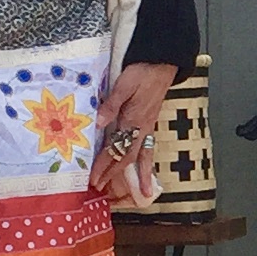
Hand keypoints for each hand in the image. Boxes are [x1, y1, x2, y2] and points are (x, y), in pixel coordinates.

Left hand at [91, 60, 176, 202]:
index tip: (94, 178)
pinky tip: (147, 168)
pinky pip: (149, 146)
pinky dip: (148, 161)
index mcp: (134, 120)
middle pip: (128, 156)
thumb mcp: (124, 84)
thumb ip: (111, 105)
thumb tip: (98, 124)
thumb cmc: (142, 71)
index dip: (105, 164)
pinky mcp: (150, 122)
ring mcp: (148, 126)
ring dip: (141, 175)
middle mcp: (142, 127)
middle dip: (114, 173)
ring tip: (144, 193)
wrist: (162, 63)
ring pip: (143, 155)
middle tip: (102, 187)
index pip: (117, 148)